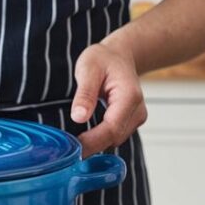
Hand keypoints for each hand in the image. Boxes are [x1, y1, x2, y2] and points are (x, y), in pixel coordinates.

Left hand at [70, 42, 147, 156]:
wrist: (120, 55)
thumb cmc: (104, 59)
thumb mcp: (88, 68)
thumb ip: (84, 93)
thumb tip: (78, 117)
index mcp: (129, 96)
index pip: (112, 128)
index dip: (92, 142)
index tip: (73, 149)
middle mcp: (137, 109)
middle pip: (114, 137)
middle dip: (91, 145)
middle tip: (66, 149)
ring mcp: (137, 117)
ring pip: (115, 140)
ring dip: (96, 143)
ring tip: (73, 142)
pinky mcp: (132, 121)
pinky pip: (115, 136)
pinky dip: (100, 138)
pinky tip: (86, 136)